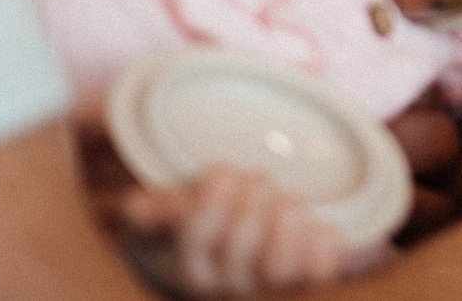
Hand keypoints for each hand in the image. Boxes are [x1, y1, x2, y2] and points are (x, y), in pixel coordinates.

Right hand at [107, 167, 363, 296]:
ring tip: (285, 201)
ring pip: (278, 261)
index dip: (211, 198)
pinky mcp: (303, 285)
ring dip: (287, 216)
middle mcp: (225, 287)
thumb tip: (139, 209)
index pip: (196, 236)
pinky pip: (317, 269)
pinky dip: (321, 241)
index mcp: (189, 269)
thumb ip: (152, 209)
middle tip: (258, 180)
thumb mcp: (171, 218)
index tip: (222, 172)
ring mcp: (266, 291)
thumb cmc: (205, 229)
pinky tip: (316, 226)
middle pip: (240, 239)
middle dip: (253, 196)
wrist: (238, 261)